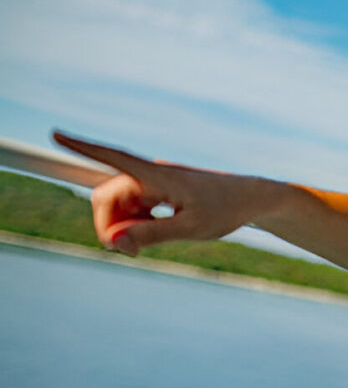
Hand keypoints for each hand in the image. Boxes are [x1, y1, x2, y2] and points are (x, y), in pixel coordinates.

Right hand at [53, 131, 271, 255]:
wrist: (252, 199)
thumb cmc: (226, 209)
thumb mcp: (191, 228)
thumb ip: (151, 234)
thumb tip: (114, 240)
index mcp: (157, 176)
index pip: (113, 157)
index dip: (82, 147)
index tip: (55, 133)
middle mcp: (151, 175)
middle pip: (106, 197)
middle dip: (108, 225)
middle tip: (129, 254)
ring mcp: (154, 184)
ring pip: (119, 206)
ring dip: (123, 228)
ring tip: (145, 249)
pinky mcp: (160, 193)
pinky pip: (133, 209)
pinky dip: (136, 224)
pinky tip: (156, 233)